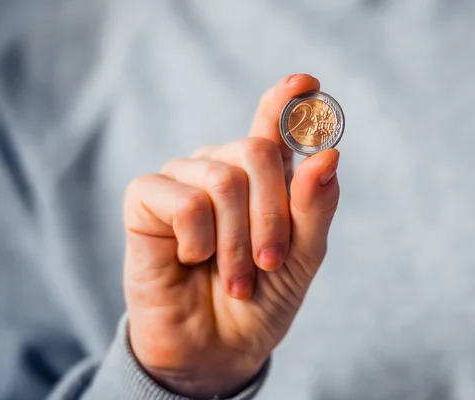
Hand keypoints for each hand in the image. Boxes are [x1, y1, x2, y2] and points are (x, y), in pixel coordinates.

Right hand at [123, 74, 340, 398]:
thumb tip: (328, 155)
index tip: (307, 83)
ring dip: (236, 243)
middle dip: (272, 218)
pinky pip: (184, 200)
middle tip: (268, 263)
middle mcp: (221, 167)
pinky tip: (189, 259)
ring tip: (235, 278)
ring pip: (223, 180)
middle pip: (257, 152)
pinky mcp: (145, 198)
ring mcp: (182, 178)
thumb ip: (314, 207)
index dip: (288, 102)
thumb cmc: (261, 298)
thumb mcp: (302, 256)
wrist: (215, 347)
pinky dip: (198, 242)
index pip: (274, 126)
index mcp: (262, 177)